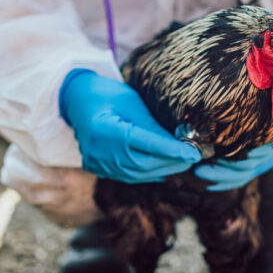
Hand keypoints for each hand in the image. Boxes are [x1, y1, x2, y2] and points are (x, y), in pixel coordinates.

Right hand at [59, 69, 201, 182]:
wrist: (77, 100)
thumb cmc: (108, 95)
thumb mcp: (133, 104)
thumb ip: (153, 126)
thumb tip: (180, 143)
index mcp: (107, 131)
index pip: (147, 145)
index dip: (173, 150)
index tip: (194, 153)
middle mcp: (100, 152)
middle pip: (144, 164)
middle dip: (171, 162)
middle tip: (192, 157)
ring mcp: (96, 163)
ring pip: (137, 175)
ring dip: (162, 170)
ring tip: (181, 163)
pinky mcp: (96, 168)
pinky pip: (127, 176)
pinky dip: (147, 174)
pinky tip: (162, 169)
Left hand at [194, 82, 272, 190]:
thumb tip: (268, 67)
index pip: (254, 153)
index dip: (237, 157)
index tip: (218, 152)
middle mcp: (268, 152)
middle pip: (244, 168)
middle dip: (222, 170)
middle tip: (199, 167)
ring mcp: (263, 160)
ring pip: (242, 175)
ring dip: (220, 177)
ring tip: (199, 172)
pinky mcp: (257, 163)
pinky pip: (241, 178)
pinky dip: (226, 182)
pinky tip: (210, 183)